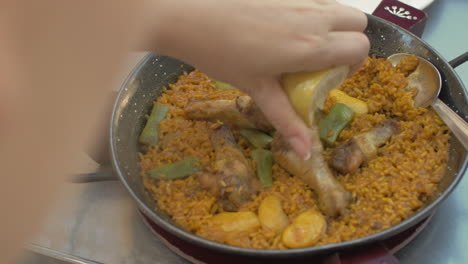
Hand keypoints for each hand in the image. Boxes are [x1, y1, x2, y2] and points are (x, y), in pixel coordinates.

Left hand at [148, 0, 368, 158]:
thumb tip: (306, 152)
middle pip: (358, 22)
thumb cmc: (222, 54)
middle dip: (350, 41)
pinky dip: (313, 13)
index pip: (360, 48)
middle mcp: (313, 17)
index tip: (332, 75)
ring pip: (338, 7)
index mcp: (310, 46)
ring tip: (303, 43)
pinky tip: (284, 27)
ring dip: (333, 25)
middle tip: (323, 59)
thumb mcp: (258, 89)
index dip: (353, 64)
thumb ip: (287, 119)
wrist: (190, 16)